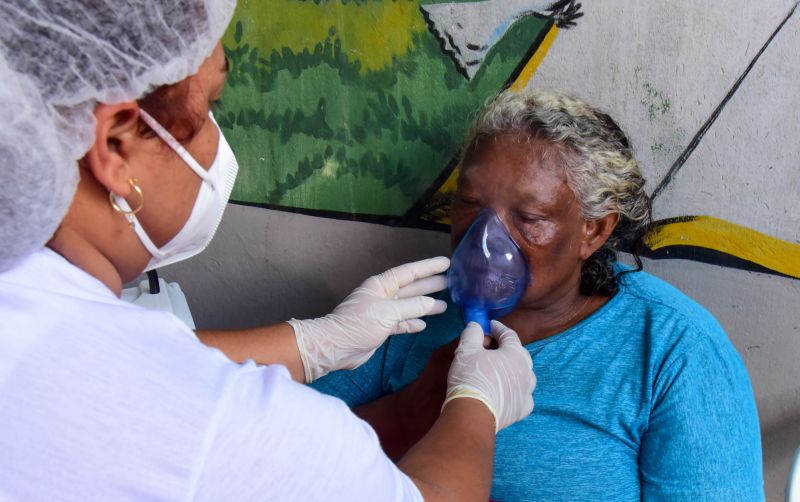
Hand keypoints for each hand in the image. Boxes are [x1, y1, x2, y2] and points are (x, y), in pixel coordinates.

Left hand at [289, 257, 449, 381]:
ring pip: (409, 306)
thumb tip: (431, 303)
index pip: (410, 272)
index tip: (446, 263)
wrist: (336, 347)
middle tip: (451, 282)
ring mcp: (382, 312)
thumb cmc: (358, 324)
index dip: (428, 267)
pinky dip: (412, 323)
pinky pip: (401, 323)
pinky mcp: (381, 328)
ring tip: (444, 304)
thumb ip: (412, 307)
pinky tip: (423, 324)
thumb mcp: (388, 312)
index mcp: (381, 285)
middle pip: (411, 287)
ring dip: (425, 305)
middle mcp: (383, 296)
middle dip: (430, 285)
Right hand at [443, 320, 535, 431]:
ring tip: (503, 369)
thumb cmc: (471, 377)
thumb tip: (475, 325)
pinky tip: (511, 391)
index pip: (509, 335)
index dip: (498, 328)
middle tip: (493, 347)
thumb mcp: (466, 350)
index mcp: (515, 354)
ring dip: (515, 369)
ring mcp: (527, 392)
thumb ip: (472, 333)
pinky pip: (524, 396)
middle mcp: (526, 371)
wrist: (473, 413)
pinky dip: (518, 391)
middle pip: (519, 354)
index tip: (491, 325)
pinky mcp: (522, 409)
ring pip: (525, 375)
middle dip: (507, 348)